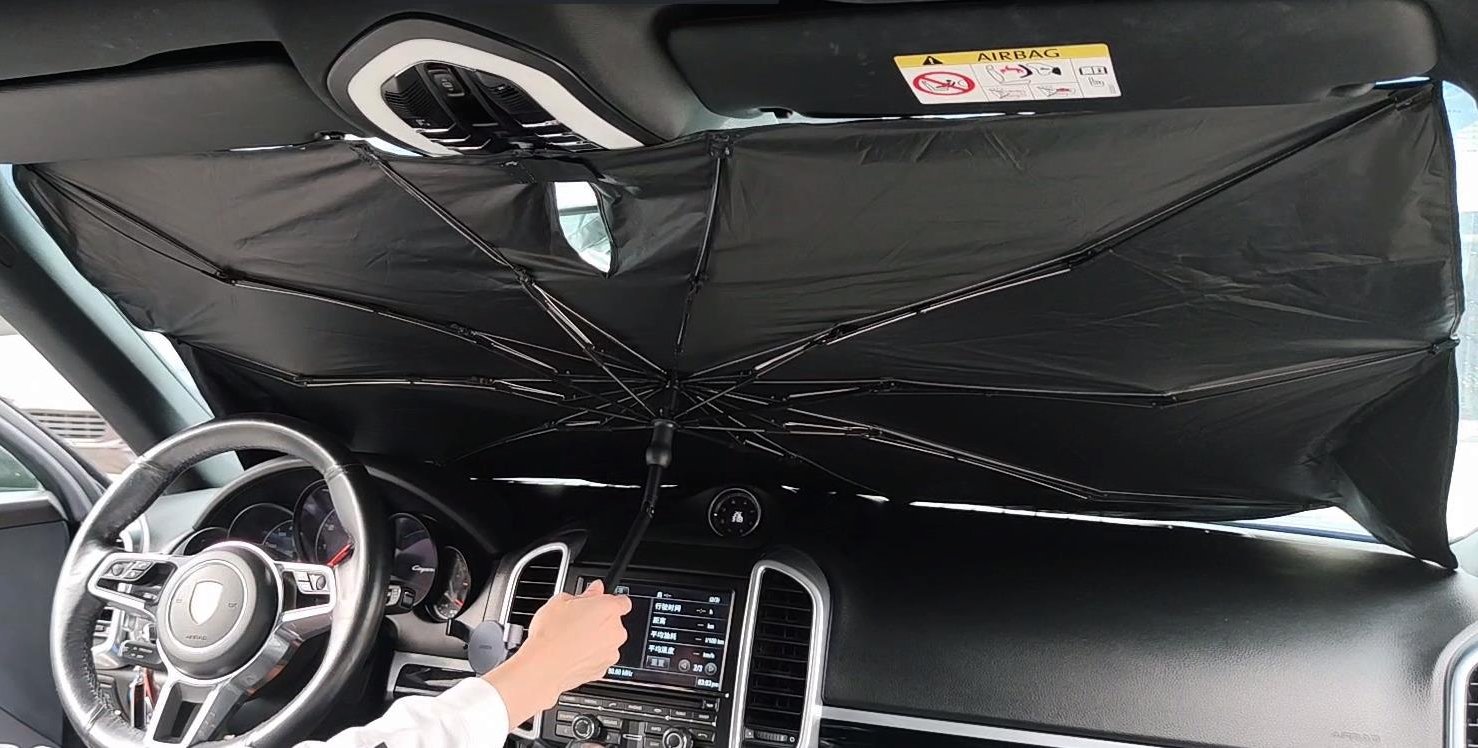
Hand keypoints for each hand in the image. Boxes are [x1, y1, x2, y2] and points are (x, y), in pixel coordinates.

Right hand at [483, 580, 631, 724]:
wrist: (542, 667)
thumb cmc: (550, 634)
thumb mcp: (561, 601)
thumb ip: (585, 593)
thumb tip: (595, 589)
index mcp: (609, 608)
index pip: (622, 601)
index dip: (608, 601)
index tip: (597, 603)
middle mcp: (616, 631)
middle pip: (613, 622)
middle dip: (599, 621)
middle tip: (576, 621)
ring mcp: (611, 652)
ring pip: (607, 642)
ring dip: (595, 640)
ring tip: (570, 640)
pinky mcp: (603, 670)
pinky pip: (600, 658)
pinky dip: (590, 656)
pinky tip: (572, 654)